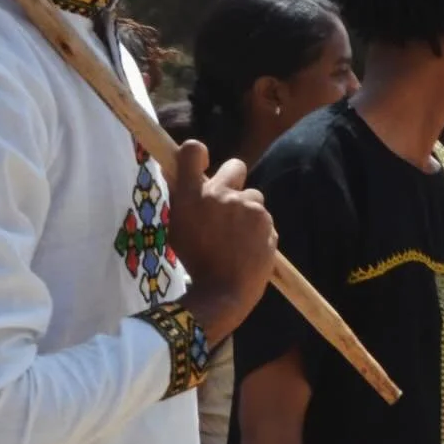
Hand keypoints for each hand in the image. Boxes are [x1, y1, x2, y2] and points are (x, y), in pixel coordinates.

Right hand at [169, 140, 277, 345]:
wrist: (222, 293)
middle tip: (230, 202)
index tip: (202, 163)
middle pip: (235, 166)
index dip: (199, 154)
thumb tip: (180, 178)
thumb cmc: (195, 263)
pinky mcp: (265, 221)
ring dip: (248, 211)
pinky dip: (259, 230)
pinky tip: (249, 248)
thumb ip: (182, 199)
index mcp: (192, 194)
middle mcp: (219, 193)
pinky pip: (263, 218)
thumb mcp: (177, 228)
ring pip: (253, 197)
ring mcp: (246, 206)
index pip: (193, 150)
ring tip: (239, 237)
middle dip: (234, 179)